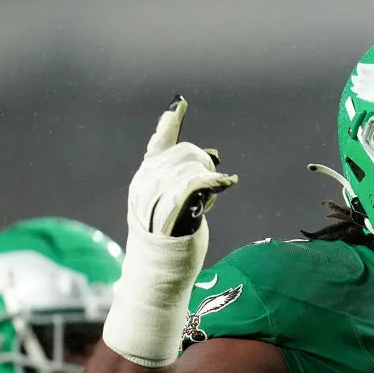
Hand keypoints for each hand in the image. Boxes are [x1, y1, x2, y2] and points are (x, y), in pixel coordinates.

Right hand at [128, 95, 238, 236]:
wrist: (158, 269)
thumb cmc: (169, 240)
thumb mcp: (173, 204)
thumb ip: (186, 180)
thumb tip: (215, 156)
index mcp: (145, 179)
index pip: (158, 145)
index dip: (169, 124)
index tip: (180, 103)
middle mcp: (147, 182)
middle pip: (185, 152)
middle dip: (203, 165)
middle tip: (211, 186)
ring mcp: (158, 193)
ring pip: (194, 166)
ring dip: (208, 180)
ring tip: (207, 202)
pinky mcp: (174, 205)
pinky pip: (199, 181)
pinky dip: (217, 180)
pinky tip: (228, 182)